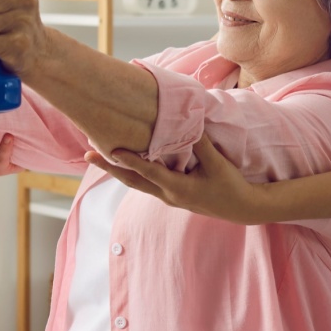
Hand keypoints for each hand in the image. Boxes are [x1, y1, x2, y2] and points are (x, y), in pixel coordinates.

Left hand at [84, 134, 267, 224]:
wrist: (242, 208)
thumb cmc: (231, 186)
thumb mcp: (218, 163)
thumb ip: (201, 144)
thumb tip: (187, 122)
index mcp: (178, 188)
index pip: (148, 172)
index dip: (129, 161)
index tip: (111, 151)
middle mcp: (168, 195)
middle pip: (132, 181)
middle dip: (110, 168)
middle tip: (88, 155)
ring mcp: (169, 197)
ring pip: (138, 183)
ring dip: (118, 170)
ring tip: (100, 157)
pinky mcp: (173, 195)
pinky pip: (147, 183)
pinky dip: (134, 172)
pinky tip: (126, 163)